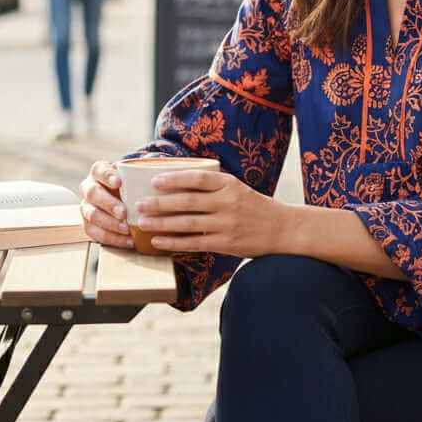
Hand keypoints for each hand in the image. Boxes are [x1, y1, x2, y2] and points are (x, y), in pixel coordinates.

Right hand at [79, 160, 135, 247]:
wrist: (117, 202)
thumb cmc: (130, 187)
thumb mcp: (133, 178)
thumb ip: (140, 177)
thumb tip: (164, 176)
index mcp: (98, 173)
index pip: (99, 170)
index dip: (107, 176)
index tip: (119, 182)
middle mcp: (89, 188)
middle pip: (93, 194)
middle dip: (109, 204)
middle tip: (124, 212)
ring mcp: (86, 207)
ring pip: (92, 215)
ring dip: (110, 223)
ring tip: (127, 229)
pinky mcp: (87, 225)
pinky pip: (95, 233)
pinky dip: (113, 238)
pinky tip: (128, 240)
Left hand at [136, 168, 287, 256]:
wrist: (283, 229)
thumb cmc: (255, 207)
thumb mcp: (238, 189)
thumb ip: (214, 187)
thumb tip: (178, 185)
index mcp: (230, 184)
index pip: (198, 178)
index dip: (175, 179)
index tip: (154, 181)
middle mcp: (228, 202)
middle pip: (188, 201)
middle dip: (160, 203)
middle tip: (139, 204)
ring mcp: (227, 224)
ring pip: (188, 223)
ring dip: (162, 223)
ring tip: (143, 223)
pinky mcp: (226, 243)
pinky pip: (195, 242)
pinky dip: (174, 243)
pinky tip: (158, 242)